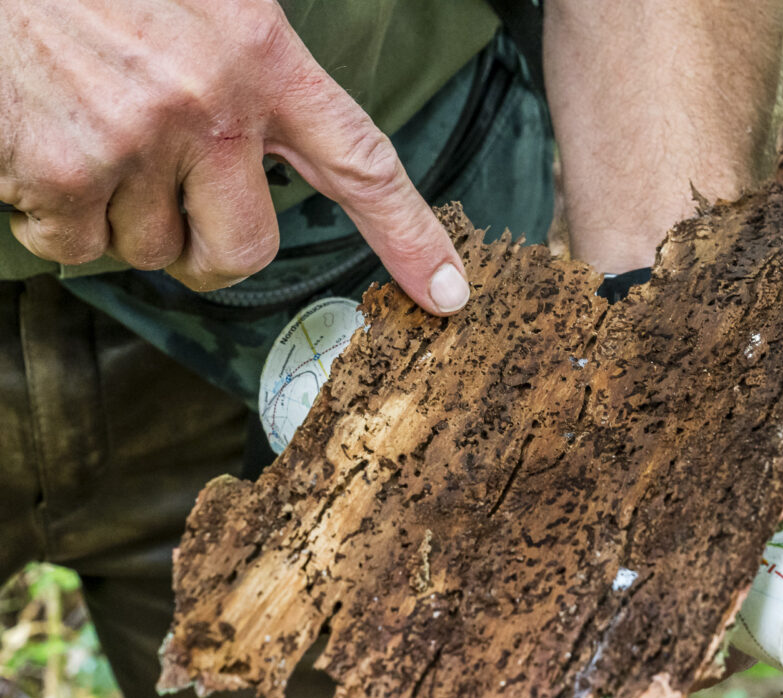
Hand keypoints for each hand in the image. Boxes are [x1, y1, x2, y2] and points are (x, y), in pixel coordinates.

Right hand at [0, 0, 469, 313]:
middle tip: (178, 209)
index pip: (364, 163)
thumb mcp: (210, 4)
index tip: (449, 293)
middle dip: (213, 252)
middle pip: (247, 252)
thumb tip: (281, 147)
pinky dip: (56, 219)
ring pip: (152, 252)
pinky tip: (43, 146)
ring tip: (94, 137)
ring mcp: (135, 142)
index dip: (413, 237)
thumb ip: (255, 68)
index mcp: (262, 55)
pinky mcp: (59, 170)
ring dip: (125, 220)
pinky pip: (76, 249)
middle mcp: (211, 106)